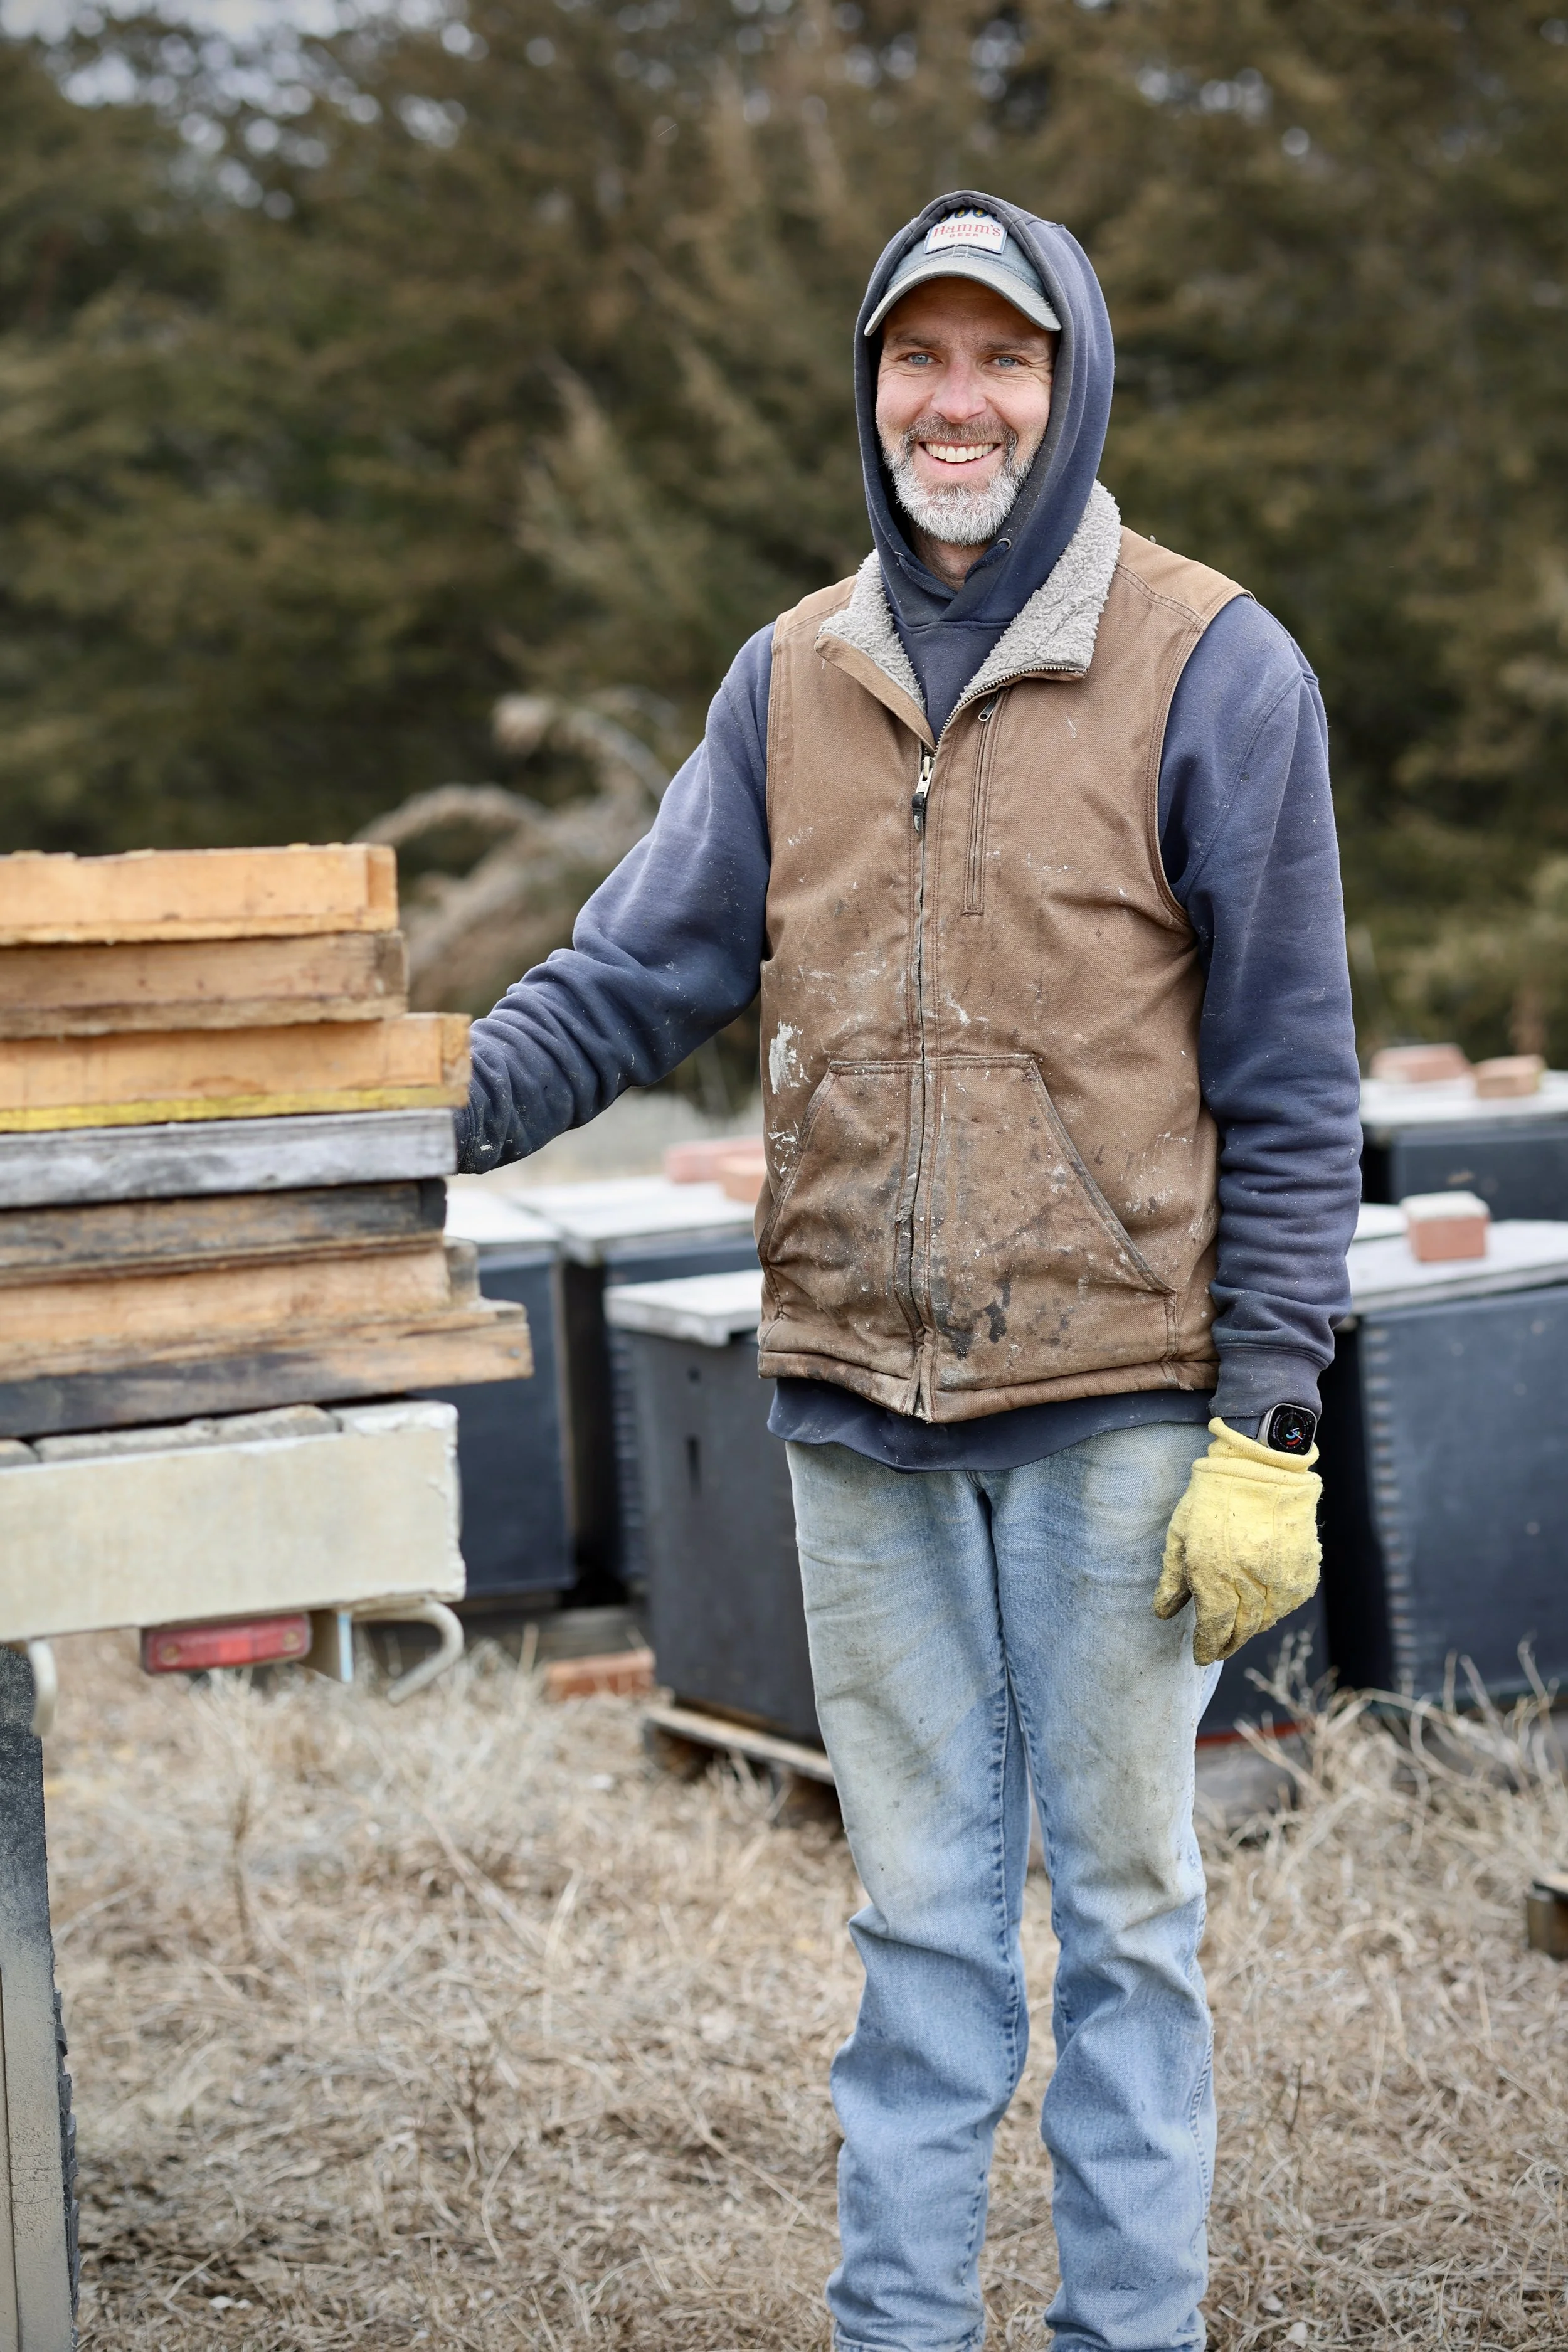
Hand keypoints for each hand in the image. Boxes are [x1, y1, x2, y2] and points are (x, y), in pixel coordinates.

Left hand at [1153, 1417, 1321, 1666]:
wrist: (1262, 1467)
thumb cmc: (1213, 1498)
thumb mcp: (1180, 1533)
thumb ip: (1172, 1577)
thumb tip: (1164, 1613)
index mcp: (1213, 1574)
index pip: (1213, 1628)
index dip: (1207, 1646)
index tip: (1201, 1655)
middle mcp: (1249, 1583)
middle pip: (1240, 1631)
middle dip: (1227, 1644)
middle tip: (1218, 1649)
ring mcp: (1279, 1579)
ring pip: (1265, 1621)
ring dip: (1249, 1630)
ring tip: (1237, 1630)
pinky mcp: (1302, 1572)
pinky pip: (1287, 1605)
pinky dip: (1273, 1612)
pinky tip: (1262, 1608)